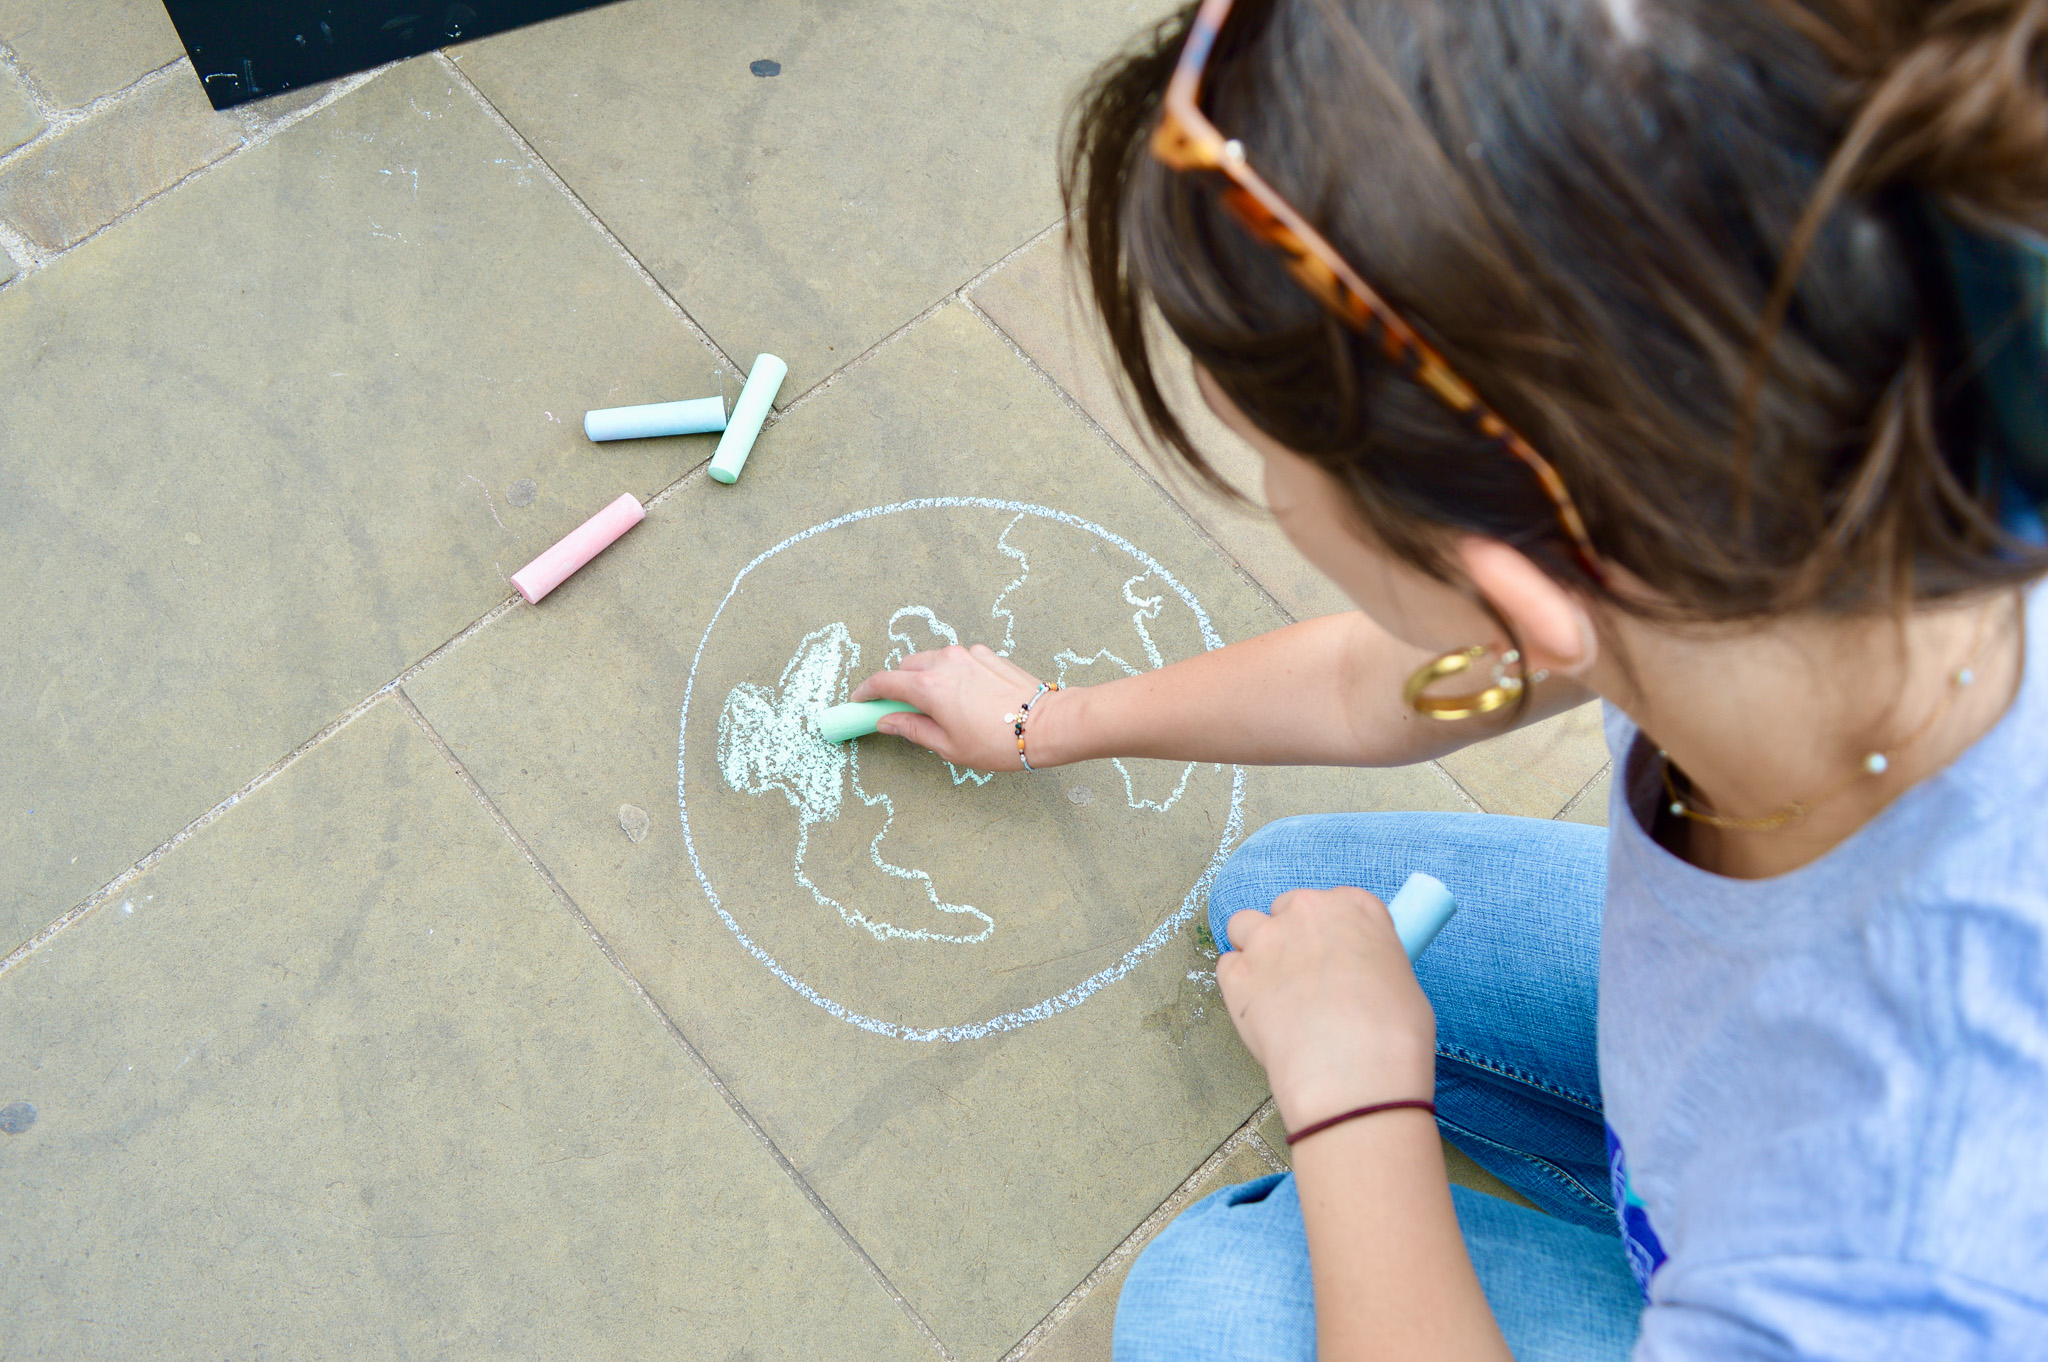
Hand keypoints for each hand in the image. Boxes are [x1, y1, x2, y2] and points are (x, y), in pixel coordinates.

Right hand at [849, 645, 1059, 771]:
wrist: (1045, 724)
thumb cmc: (997, 741)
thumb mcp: (948, 746)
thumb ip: (911, 729)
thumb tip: (886, 721)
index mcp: (929, 687)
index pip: (884, 682)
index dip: (867, 692)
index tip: (860, 701)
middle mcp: (944, 662)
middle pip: (906, 667)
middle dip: (899, 685)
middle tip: (904, 709)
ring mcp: (967, 654)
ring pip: (932, 660)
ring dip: (926, 676)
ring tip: (941, 705)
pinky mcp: (987, 653)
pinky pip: (958, 660)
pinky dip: (953, 673)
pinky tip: (967, 696)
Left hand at [1219, 888, 1436, 1135]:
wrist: (1354, 1071)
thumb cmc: (1392, 1034)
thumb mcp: (1401, 982)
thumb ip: (1368, 963)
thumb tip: (1356, 979)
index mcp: (1355, 906)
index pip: (1334, 902)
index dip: (1330, 932)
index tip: (1332, 955)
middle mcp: (1307, 911)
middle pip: (1286, 908)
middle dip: (1290, 937)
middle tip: (1302, 978)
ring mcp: (1266, 940)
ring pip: (1245, 926)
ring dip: (1255, 950)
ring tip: (1271, 989)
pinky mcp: (1236, 974)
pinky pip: (1226, 966)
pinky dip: (1237, 984)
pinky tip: (1258, 1011)